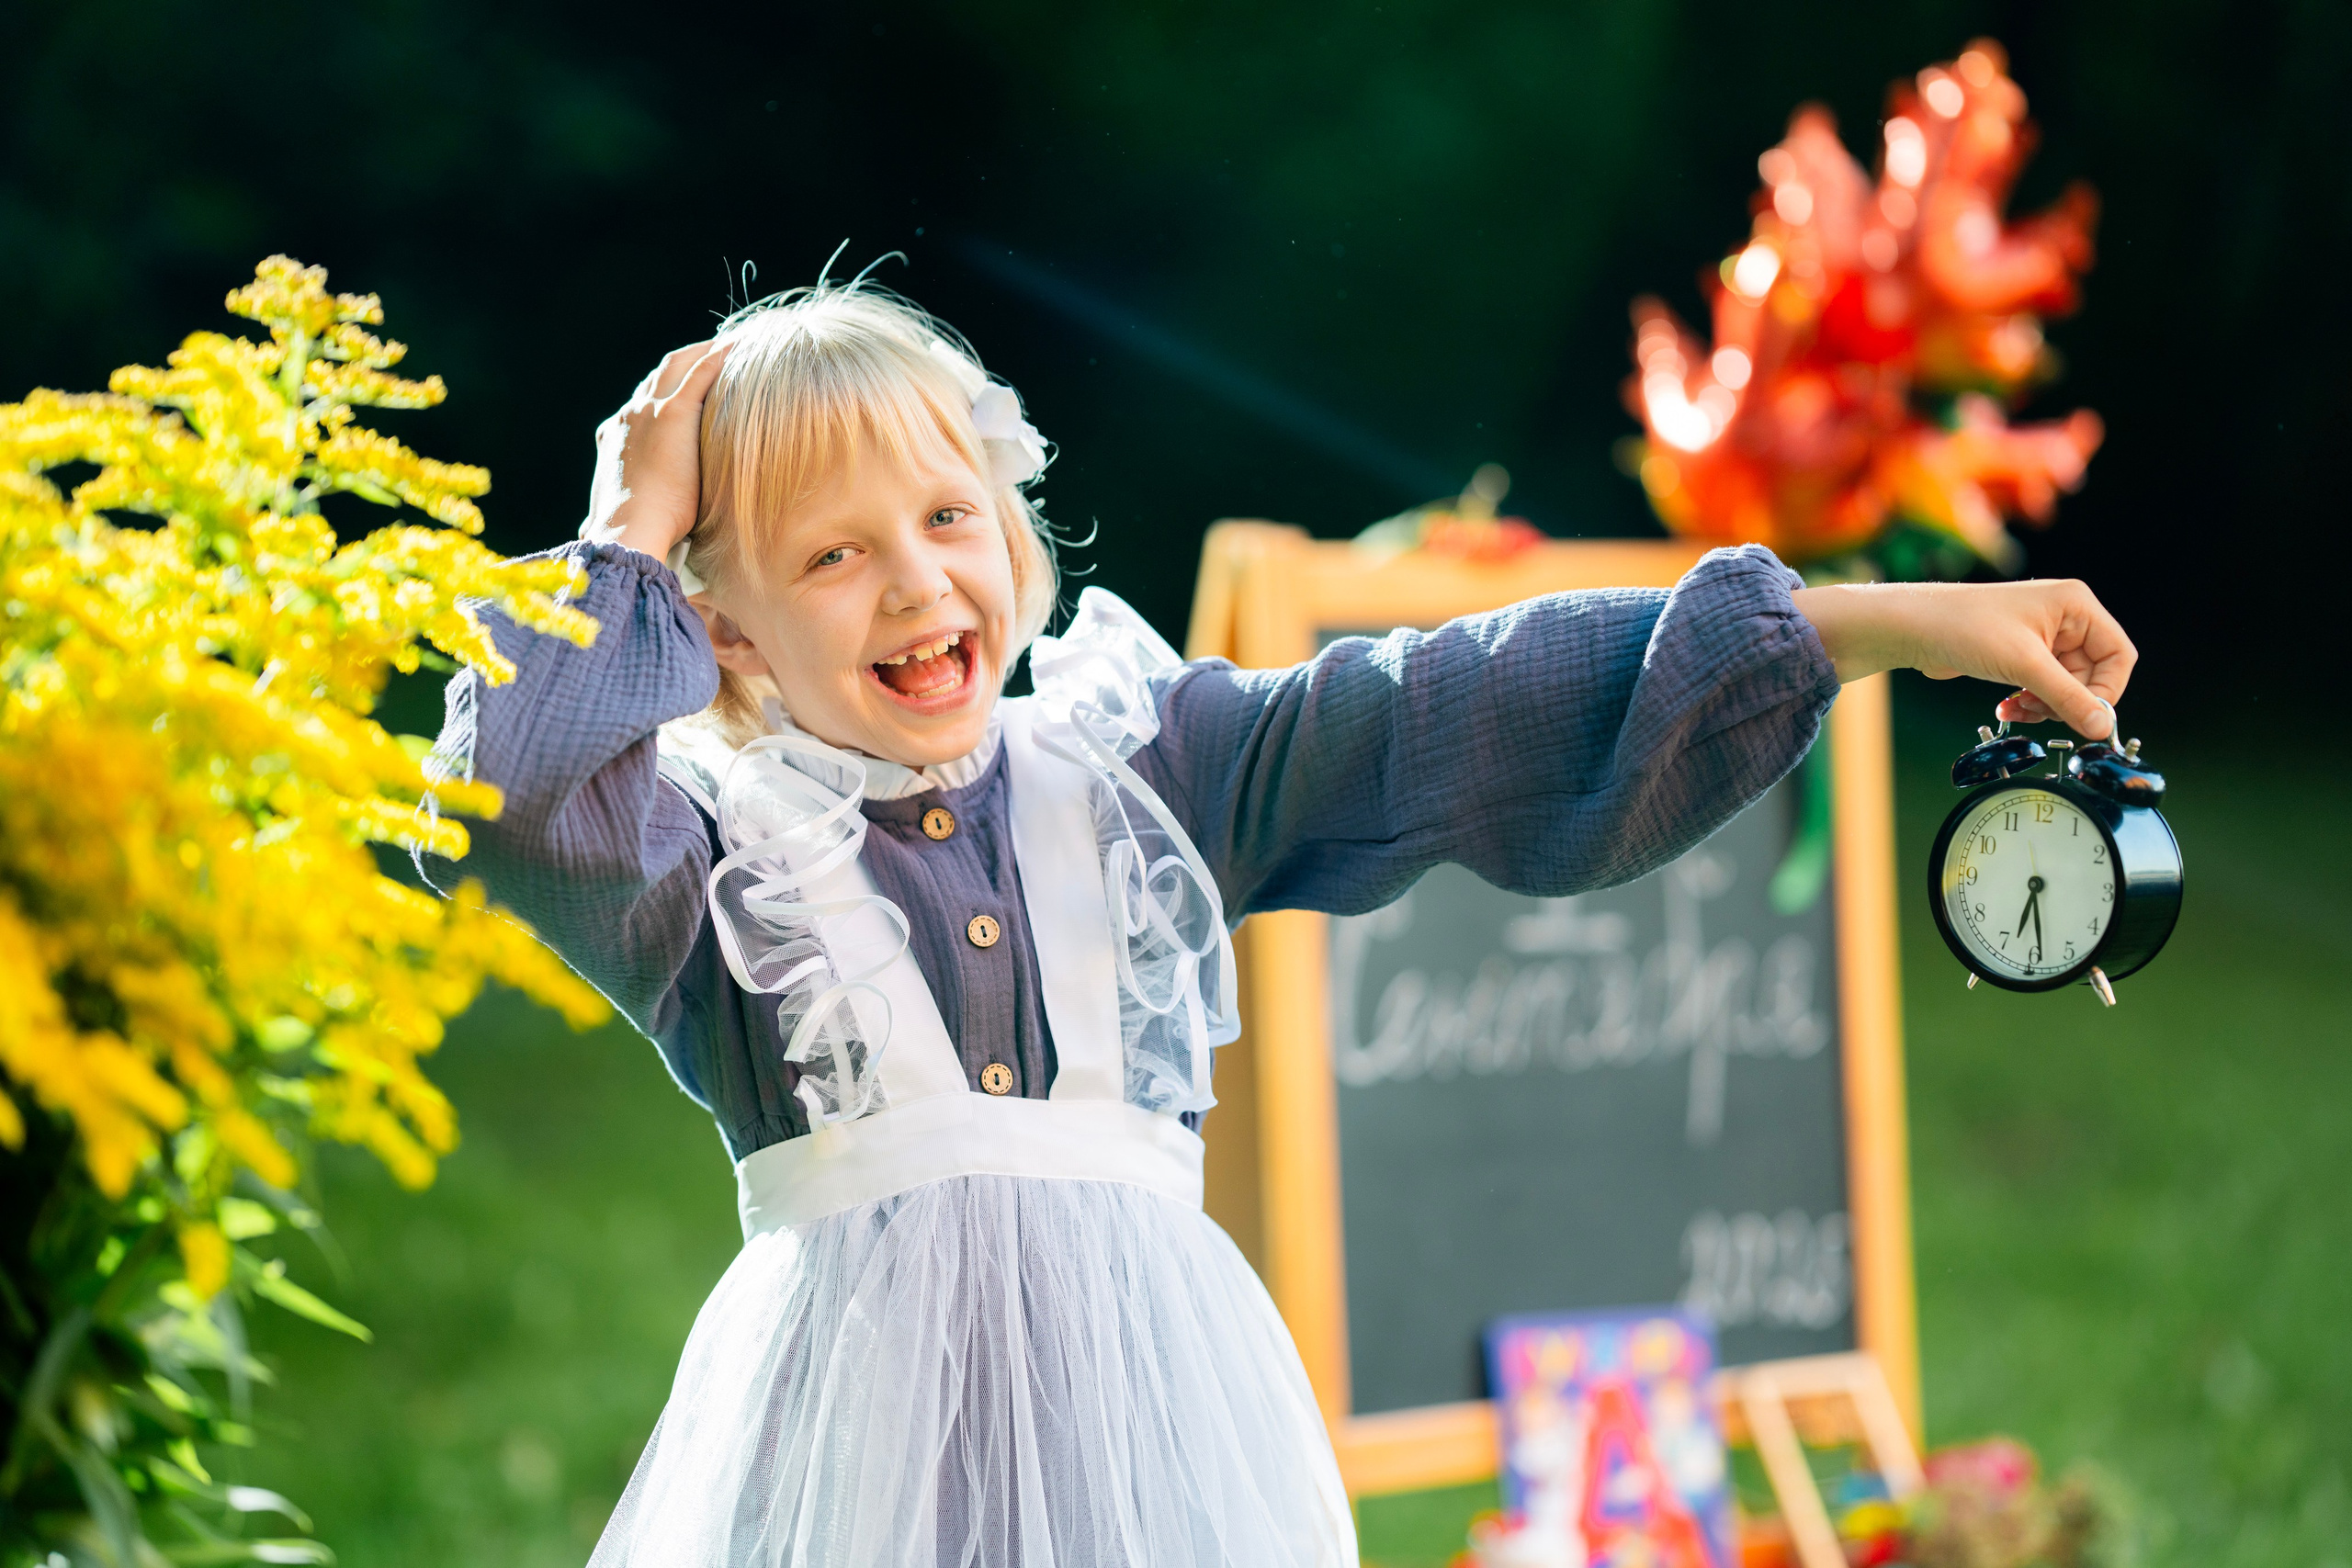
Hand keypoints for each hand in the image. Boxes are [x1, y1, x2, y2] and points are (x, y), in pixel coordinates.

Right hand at [582, 340, 729, 563]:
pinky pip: (700, 374)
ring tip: (730, 345)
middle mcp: (629, 416)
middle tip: (712, 355)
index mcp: (615, 437)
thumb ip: (608, 514)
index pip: (640, 404)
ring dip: (703, 352)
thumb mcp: (614, 515)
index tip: (683, 391)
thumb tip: (587, 529)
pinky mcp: (673, 414)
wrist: (628, 531)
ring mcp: (649, 411)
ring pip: (678, 365)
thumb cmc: (628, 533)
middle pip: (658, 376)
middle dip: (684, 363)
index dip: (662, 392)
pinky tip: (738, 349)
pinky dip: (717, 358)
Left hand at [1790, 578, 2136, 737]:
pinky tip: (2007, 707)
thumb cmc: (1963, 626)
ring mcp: (2041, 635)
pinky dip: (2030, 700)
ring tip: (2018, 710)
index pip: (2117, 654)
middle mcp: (2063, 616)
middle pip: (2091, 674)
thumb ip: (2068, 697)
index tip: (2087, 716)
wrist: (1912, 628)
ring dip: (2046, 704)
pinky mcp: (2020, 652)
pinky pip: (2041, 685)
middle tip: (2042, 715)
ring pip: (2065, 684)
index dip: (2107, 690)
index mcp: (2075, 605)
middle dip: (2067, 700)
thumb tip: (2103, 725)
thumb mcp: (2024, 665)